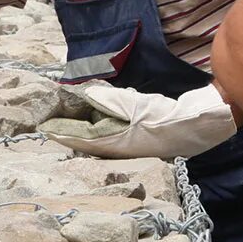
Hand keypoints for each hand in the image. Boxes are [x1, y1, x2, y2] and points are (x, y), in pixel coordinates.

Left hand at [38, 82, 235, 158]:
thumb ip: (111, 99)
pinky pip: (115, 134)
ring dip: (87, 130)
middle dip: (72, 132)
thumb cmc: (164, 117)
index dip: (63, 136)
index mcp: (117, 144)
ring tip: (72, 119)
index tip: (46, 131)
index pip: (82, 141)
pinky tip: (102, 116)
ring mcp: (132, 146)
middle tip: (55, 121)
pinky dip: (104, 126)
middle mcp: (121, 148)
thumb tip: (87, 93)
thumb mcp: (136, 105)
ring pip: (102, 139)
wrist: (196, 125)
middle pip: (90, 142)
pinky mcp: (141, 139)